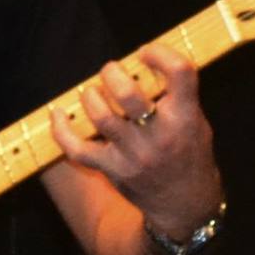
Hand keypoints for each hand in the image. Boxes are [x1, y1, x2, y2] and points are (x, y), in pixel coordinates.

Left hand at [49, 41, 222, 241]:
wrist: (184, 204)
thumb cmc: (187, 153)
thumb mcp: (196, 121)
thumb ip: (175, 95)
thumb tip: (142, 60)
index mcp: (186, 117)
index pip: (179, 73)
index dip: (160, 53)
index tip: (146, 51)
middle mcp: (160, 135)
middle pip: (128, 94)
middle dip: (112, 74)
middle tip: (110, 72)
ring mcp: (134, 155)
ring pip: (101, 117)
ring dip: (90, 97)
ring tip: (92, 92)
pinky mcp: (113, 169)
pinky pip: (77, 149)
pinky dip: (61, 130)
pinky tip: (57, 114)